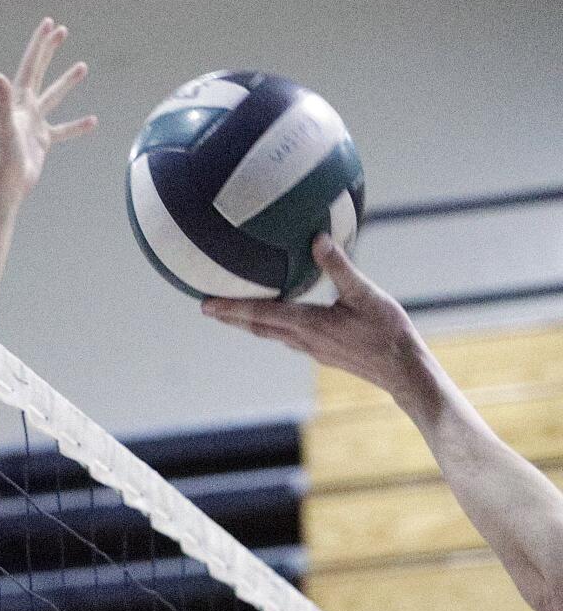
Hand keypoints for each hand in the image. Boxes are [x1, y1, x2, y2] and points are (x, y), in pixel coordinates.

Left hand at [0, 17, 97, 200]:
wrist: (6, 187)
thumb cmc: (4, 160)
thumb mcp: (5, 127)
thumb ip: (2, 100)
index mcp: (18, 102)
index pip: (30, 65)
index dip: (39, 44)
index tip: (49, 23)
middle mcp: (25, 109)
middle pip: (39, 72)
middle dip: (50, 51)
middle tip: (63, 30)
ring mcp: (34, 125)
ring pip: (53, 97)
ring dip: (67, 82)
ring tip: (83, 66)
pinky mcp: (41, 142)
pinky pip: (63, 130)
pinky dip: (77, 125)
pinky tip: (93, 121)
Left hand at [202, 235, 430, 400]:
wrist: (404, 372)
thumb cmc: (388, 333)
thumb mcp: (365, 294)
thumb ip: (339, 267)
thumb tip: (318, 238)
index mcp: (308, 325)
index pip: (260, 314)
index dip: (231, 308)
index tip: (206, 304)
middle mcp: (303, 340)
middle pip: (257, 327)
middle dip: (230, 317)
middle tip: (206, 308)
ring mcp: (311, 349)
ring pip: (270, 334)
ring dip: (248, 323)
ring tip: (232, 313)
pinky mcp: (322, 353)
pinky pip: (287, 337)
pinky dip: (272, 326)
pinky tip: (278, 319)